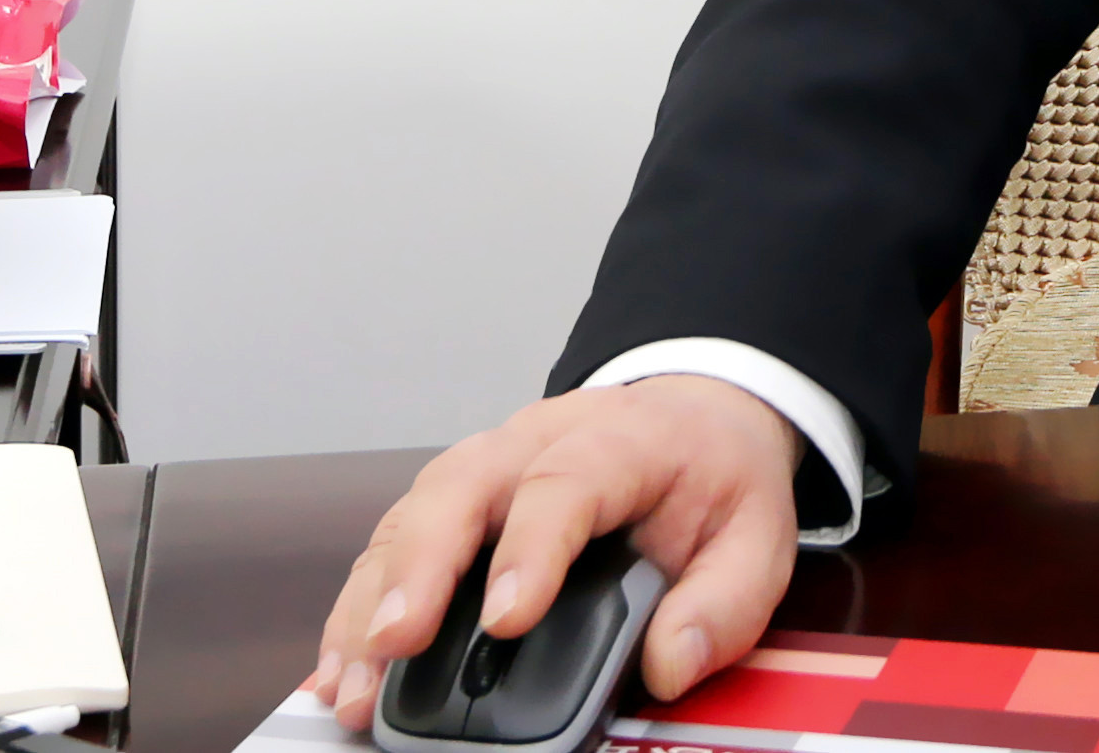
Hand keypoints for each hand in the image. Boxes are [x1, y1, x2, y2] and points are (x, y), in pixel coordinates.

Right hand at [310, 375, 807, 734]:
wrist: (694, 417)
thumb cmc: (712, 476)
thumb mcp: (758, 535)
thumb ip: (724, 603)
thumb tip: (670, 663)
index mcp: (616, 441)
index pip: (563, 484)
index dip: (529, 551)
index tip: (507, 621)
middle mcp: (533, 443)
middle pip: (456, 490)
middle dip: (417, 572)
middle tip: (397, 644)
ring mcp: (484, 467)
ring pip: (409, 518)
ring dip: (372, 602)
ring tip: (353, 682)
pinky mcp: (453, 501)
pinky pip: (392, 546)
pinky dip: (359, 607)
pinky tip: (340, 666)